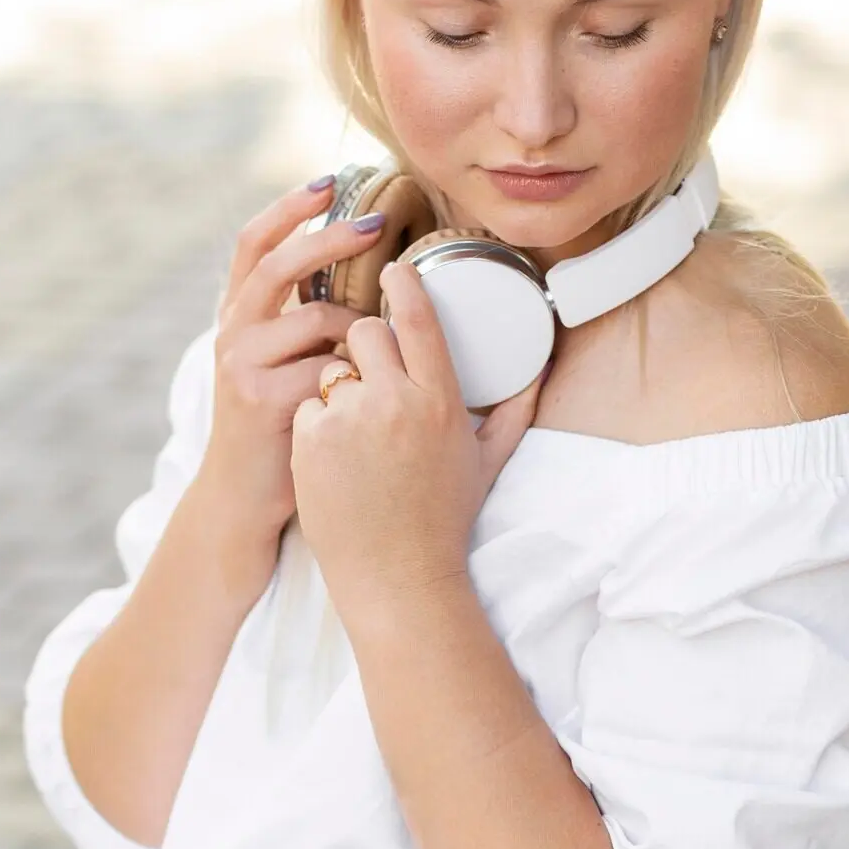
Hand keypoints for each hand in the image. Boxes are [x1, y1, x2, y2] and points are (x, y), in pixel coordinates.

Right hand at [196, 177, 389, 572]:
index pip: (253, 243)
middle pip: (279, 264)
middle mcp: (232, 333)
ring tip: (379, 355)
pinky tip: (368, 394)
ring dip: (358, 329)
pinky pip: (327, 368)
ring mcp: (241, 365)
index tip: (330, 181)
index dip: (288, 208)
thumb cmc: (280, 429)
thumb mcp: (280, 365)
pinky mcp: (261, 400)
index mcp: (238, 317)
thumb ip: (301, 324)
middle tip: (377, 221)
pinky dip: (356, 375)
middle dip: (331, 238)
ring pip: (316, 319)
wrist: (245, 498)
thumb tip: (360, 280)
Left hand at [289, 259, 546, 622]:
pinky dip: (316, 425)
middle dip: (366, 348)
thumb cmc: (443, 520)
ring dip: (341, 389)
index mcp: (439, 401)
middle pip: (365, 333)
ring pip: (333, 369)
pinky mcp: (310, 440)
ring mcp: (348, 419)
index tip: (393, 270)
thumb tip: (541, 368)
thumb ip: (514, 410)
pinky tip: (334, 457)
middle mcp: (394, 402)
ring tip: (357, 433)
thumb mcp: (488, 463)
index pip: (415, 317)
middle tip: (373, 381)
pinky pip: (308, 405)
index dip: (402, 284)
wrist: (397, 578)